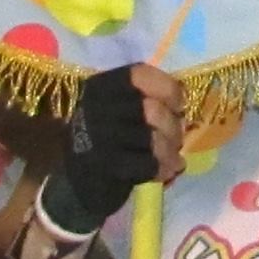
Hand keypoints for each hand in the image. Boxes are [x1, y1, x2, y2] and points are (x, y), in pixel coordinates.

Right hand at [45, 64, 185, 232]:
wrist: (75, 183)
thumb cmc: (106, 138)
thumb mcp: (115, 108)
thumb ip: (143, 97)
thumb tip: (183, 101)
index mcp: (100, 87)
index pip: (140, 75)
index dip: (168, 88)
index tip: (179, 104)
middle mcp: (96, 108)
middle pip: (152, 110)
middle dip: (173, 126)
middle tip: (178, 137)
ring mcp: (99, 139)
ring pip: (153, 139)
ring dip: (171, 150)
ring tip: (174, 156)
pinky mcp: (106, 167)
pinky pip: (148, 164)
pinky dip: (164, 168)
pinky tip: (167, 170)